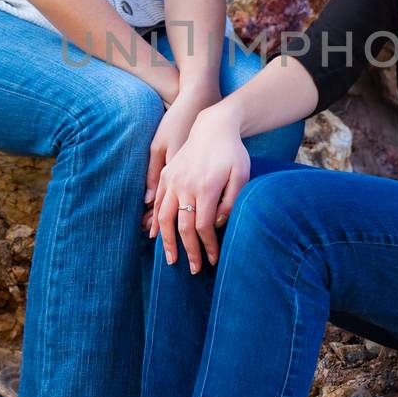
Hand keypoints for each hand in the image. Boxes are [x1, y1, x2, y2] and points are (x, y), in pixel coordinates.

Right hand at [149, 103, 249, 273]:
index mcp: (206, 186)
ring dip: (168, 242)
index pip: (204, 226)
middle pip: (184, 226)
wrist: (213, 127)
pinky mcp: (166, 175)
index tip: (213, 259)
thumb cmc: (232, 153)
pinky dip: (156, 222)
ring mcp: (172, 180)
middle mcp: (185, 185)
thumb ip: (231, 201)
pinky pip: (158, 203)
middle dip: (189, 251)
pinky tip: (157, 236)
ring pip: (165, 217)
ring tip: (171, 260)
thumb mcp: (241, 175)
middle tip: (194, 269)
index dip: (208, 246)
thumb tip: (217, 224)